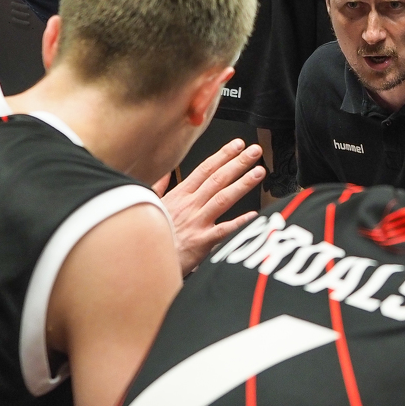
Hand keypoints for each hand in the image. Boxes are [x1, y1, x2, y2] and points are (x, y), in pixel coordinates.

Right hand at [154, 139, 265, 274]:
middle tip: (255, 151)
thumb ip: (160, 186)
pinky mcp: (201, 242)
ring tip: (259, 172)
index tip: (238, 145)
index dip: (223, 155)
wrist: (145, 260)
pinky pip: (223, 231)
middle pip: (217, 179)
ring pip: (223, 198)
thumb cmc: (153, 235)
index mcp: (180, 195)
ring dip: (242, 184)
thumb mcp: (151, 205)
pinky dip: (238, 222)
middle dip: (238, 162)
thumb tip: (165, 171)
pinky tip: (253, 215)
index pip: (205, 169)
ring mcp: (196, 222)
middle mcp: (190, 205)